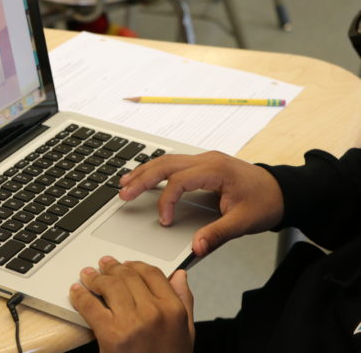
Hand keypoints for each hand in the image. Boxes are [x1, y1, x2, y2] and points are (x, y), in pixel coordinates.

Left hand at [70, 256, 193, 352]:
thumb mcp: (186, 332)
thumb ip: (184, 301)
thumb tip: (179, 276)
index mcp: (173, 310)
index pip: (153, 273)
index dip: (136, 265)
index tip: (126, 264)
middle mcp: (153, 312)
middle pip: (129, 275)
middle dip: (112, 267)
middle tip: (103, 264)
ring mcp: (132, 322)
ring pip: (110, 285)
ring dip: (95, 277)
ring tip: (88, 275)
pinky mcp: (111, 335)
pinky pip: (91, 306)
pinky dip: (80, 295)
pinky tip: (77, 291)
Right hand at [119, 151, 283, 256]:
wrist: (282, 190)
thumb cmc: (265, 202)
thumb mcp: (244, 221)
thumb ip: (218, 234)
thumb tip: (196, 247)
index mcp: (215, 169)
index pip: (179, 181)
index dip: (166, 201)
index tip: (163, 221)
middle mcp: (206, 160)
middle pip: (165, 164)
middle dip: (142, 179)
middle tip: (123, 194)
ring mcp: (203, 160)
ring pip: (166, 160)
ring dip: (144, 171)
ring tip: (125, 183)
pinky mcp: (202, 165)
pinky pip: (173, 164)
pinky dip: (155, 170)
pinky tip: (144, 177)